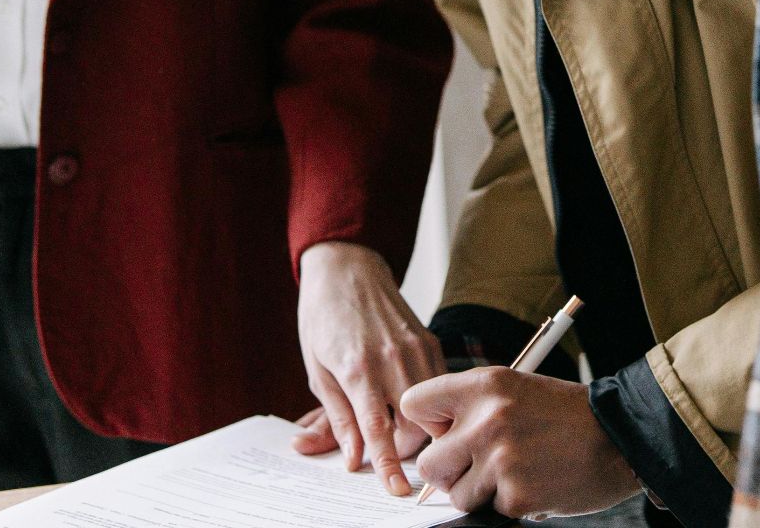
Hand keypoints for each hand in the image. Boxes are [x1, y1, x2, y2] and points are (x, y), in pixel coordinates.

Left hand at [293, 241, 445, 494]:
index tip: (397, 490)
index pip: (378, 431)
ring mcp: (417, 349)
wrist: (347, 269)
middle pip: (418, 427)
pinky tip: (409, 397)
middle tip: (389, 449)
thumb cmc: (324, 318)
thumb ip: (338, 417)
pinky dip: (431, 402)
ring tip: (400, 424)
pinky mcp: (431, 342)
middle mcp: (393, 359)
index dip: (388, 465)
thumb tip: (352, 457)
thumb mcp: (318, 371)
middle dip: (408, 449)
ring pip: (436, 409)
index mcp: (358, 369)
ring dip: (423, 427)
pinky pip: (440, 386)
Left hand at [402, 369, 640, 519]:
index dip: (428, 424)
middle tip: (480, 466)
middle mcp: (487, 419)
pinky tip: (538, 483)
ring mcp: (501, 459)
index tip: (446, 432)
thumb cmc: (569, 415)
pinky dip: (512, 504)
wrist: (623, 437)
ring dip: (483, 491)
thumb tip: (434, 442)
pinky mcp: (516, 495)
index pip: (415, 404)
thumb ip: (473, 409)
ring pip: (458, 494)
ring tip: (519, 471)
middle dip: (450, 472)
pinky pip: (492, 510)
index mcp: (485, 384)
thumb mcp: (517, 390)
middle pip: (429, 463)